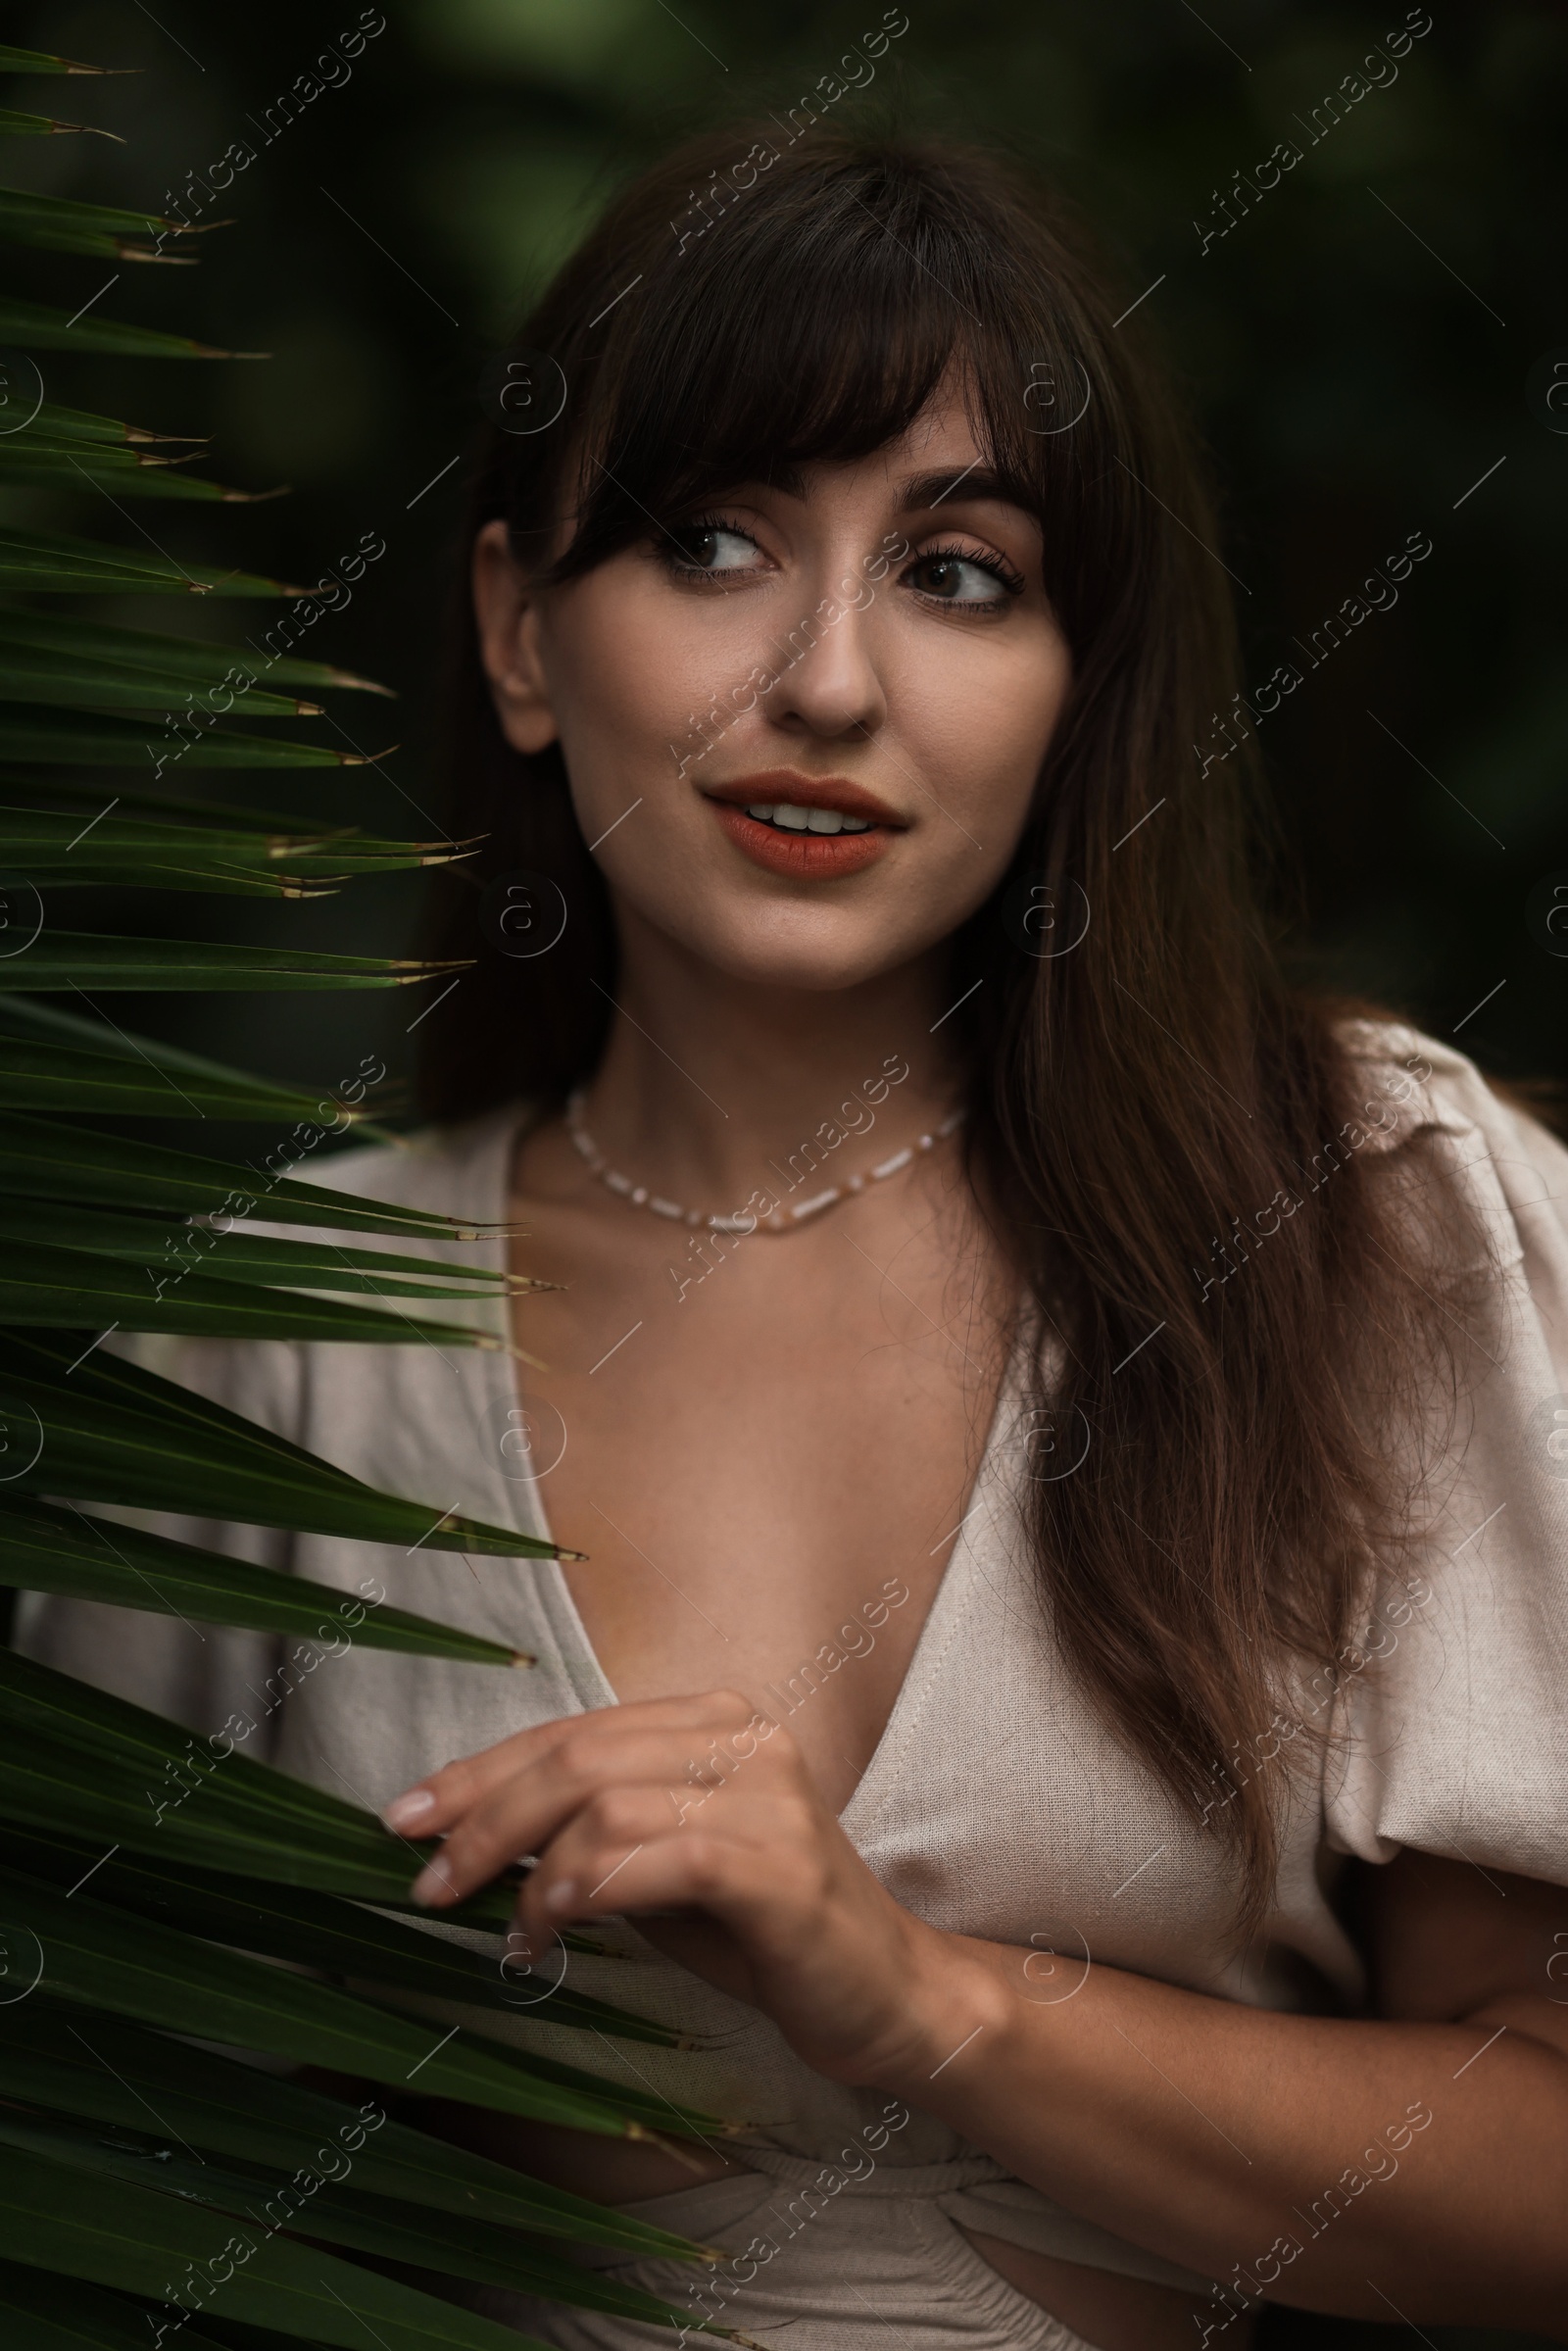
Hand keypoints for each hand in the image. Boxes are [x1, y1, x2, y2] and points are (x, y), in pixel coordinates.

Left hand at [381, 1688, 992, 2087]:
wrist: (888, 1997)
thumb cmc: (765, 1936)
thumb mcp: (665, 1868)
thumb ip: (592, 1833)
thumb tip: (472, 1834)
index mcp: (717, 1721)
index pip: (574, 1730)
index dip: (482, 1770)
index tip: (408, 1815)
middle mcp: (747, 1738)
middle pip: (580, 1755)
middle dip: (486, 1815)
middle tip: (427, 1878)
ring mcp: (768, 1798)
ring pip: (606, 1802)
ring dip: (530, 1871)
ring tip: (507, 1931)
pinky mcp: (779, 1866)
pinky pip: (656, 1858)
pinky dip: (586, 1888)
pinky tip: (551, 1925)